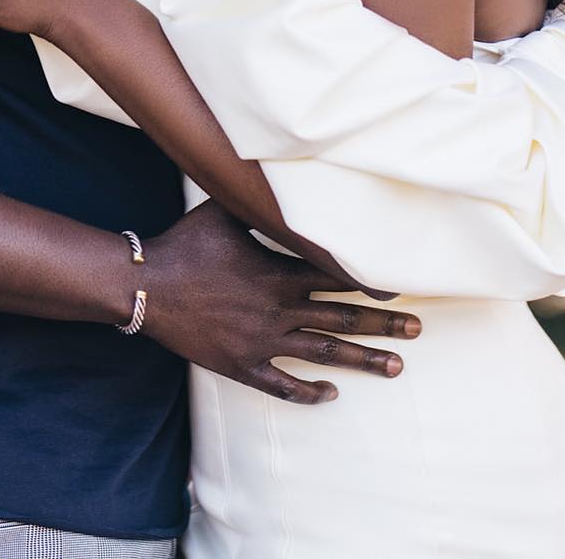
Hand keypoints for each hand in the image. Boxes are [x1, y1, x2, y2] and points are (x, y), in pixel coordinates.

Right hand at [140, 199, 420, 405]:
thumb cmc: (185, 243)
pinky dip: (309, 392)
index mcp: (276, 272)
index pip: (336, 278)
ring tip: (397, 366)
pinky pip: (282, 386)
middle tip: (419, 329)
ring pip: (322, 354)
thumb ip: (257, 201)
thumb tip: (277, 169)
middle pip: (341, 319)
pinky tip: (332, 394)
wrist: (146, 287)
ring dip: (362, 360)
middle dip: (383, 325)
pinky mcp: (241, 365)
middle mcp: (276, 309)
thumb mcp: (223, 211)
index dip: (370, 283)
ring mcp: (261, 342)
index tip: (401, 286)